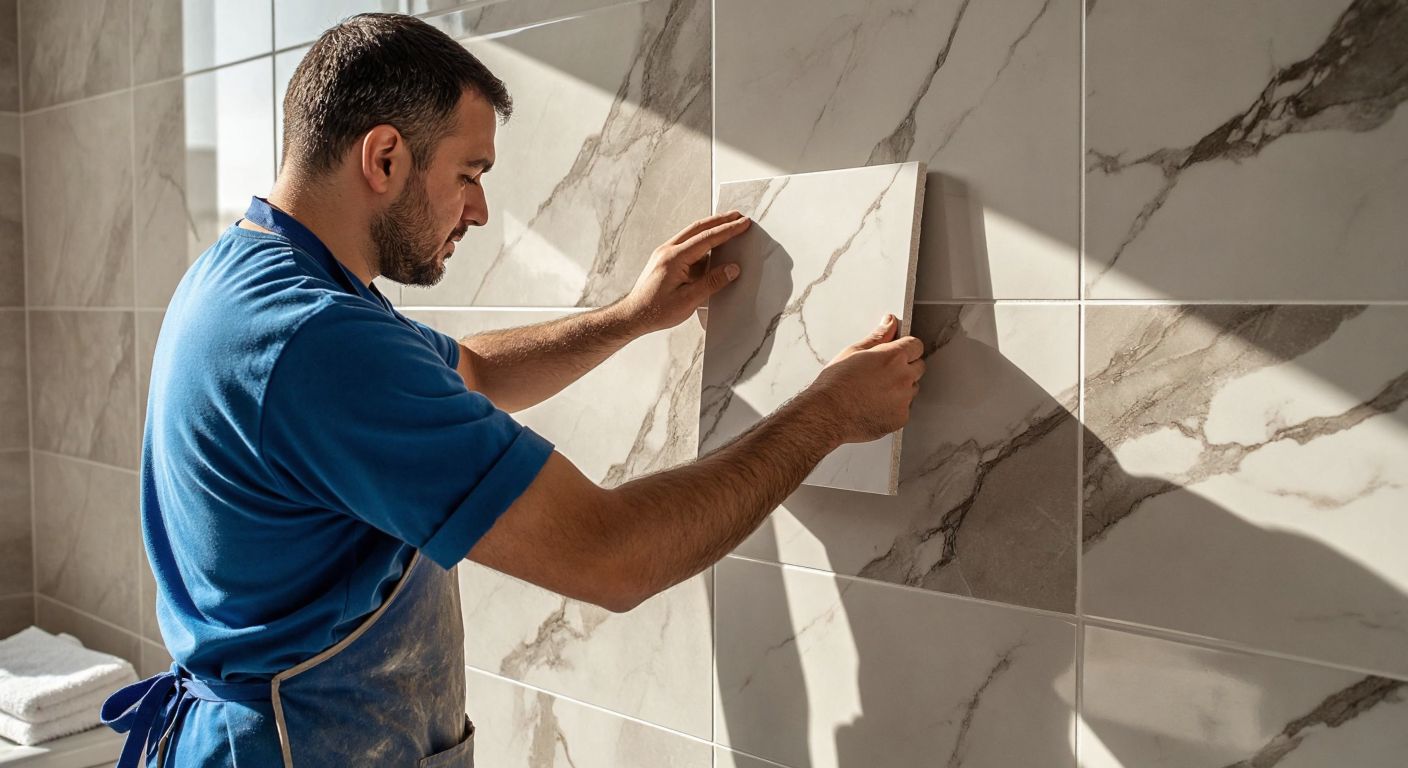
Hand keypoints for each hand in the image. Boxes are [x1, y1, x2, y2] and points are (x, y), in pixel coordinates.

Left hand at [618, 211, 750, 334]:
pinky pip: (686, 244)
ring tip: (727, 226)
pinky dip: (701, 240)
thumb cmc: (655, 311)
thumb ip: (711, 283)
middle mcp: (668, 251)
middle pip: (698, 228)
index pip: (707, 238)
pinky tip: (710, 246)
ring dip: (710, 228)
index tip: (742, 224)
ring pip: (691, 234)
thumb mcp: (688, 300)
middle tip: (737, 216)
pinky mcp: (664, 260)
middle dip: (720, 221)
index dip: (727, 230)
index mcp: (674, 258)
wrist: (632, 316)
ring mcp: (664, 254)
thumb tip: (731, 270)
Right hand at [805, 314, 925, 444]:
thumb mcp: (853, 352)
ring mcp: (903, 400)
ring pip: (911, 389)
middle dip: (905, 367)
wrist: (827, 415)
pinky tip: (874, 406)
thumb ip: (878, 337)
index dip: (906, 348)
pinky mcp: (900, 419)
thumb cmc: (835, 385)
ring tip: (874, 391)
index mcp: (893, 357)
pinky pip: (904, 409)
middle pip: (918, 367)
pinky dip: (894, 408)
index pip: (916, 345)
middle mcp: (903, 378)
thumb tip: (890, 323)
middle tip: (881, 373)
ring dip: (901, 388)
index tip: (897, 352)